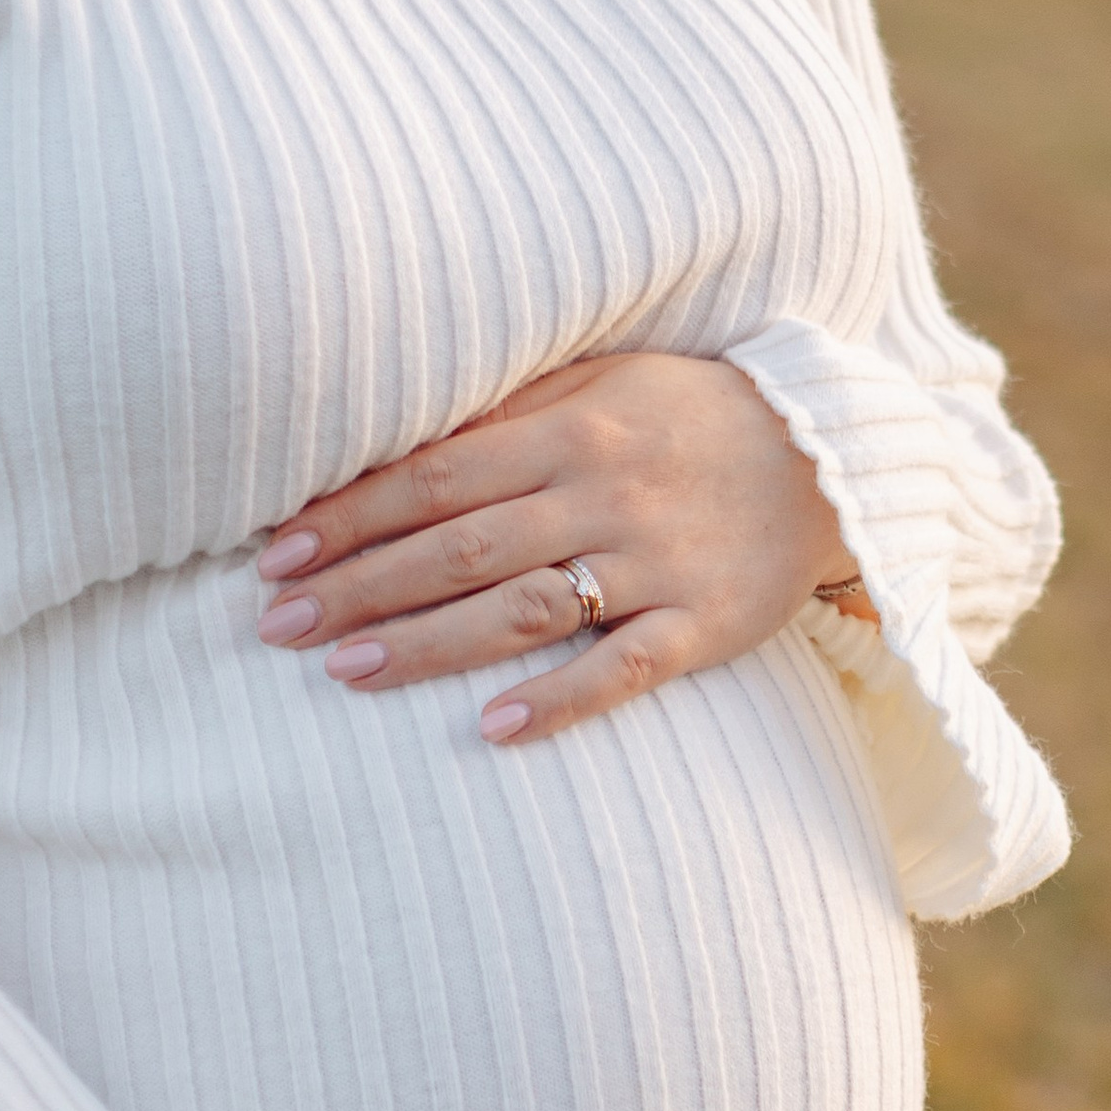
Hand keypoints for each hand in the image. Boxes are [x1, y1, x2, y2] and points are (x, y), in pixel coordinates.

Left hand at [254, 349, 872, 750]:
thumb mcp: (603, 381)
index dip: (351, 515)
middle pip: (459, 545)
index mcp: (571, 426)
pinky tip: (494, 729)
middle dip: (360, 583)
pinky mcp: (704, 623)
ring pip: (523, 608)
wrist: (834, 456)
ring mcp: (656, 561)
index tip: (278, 551)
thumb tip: (393, 437)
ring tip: (344, 669)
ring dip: (428, 642)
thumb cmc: (692, 414)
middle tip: (276, 623)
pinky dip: (560, 700)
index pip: (434, 476)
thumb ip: (506, 408)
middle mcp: (604, 492)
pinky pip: (625, 668)